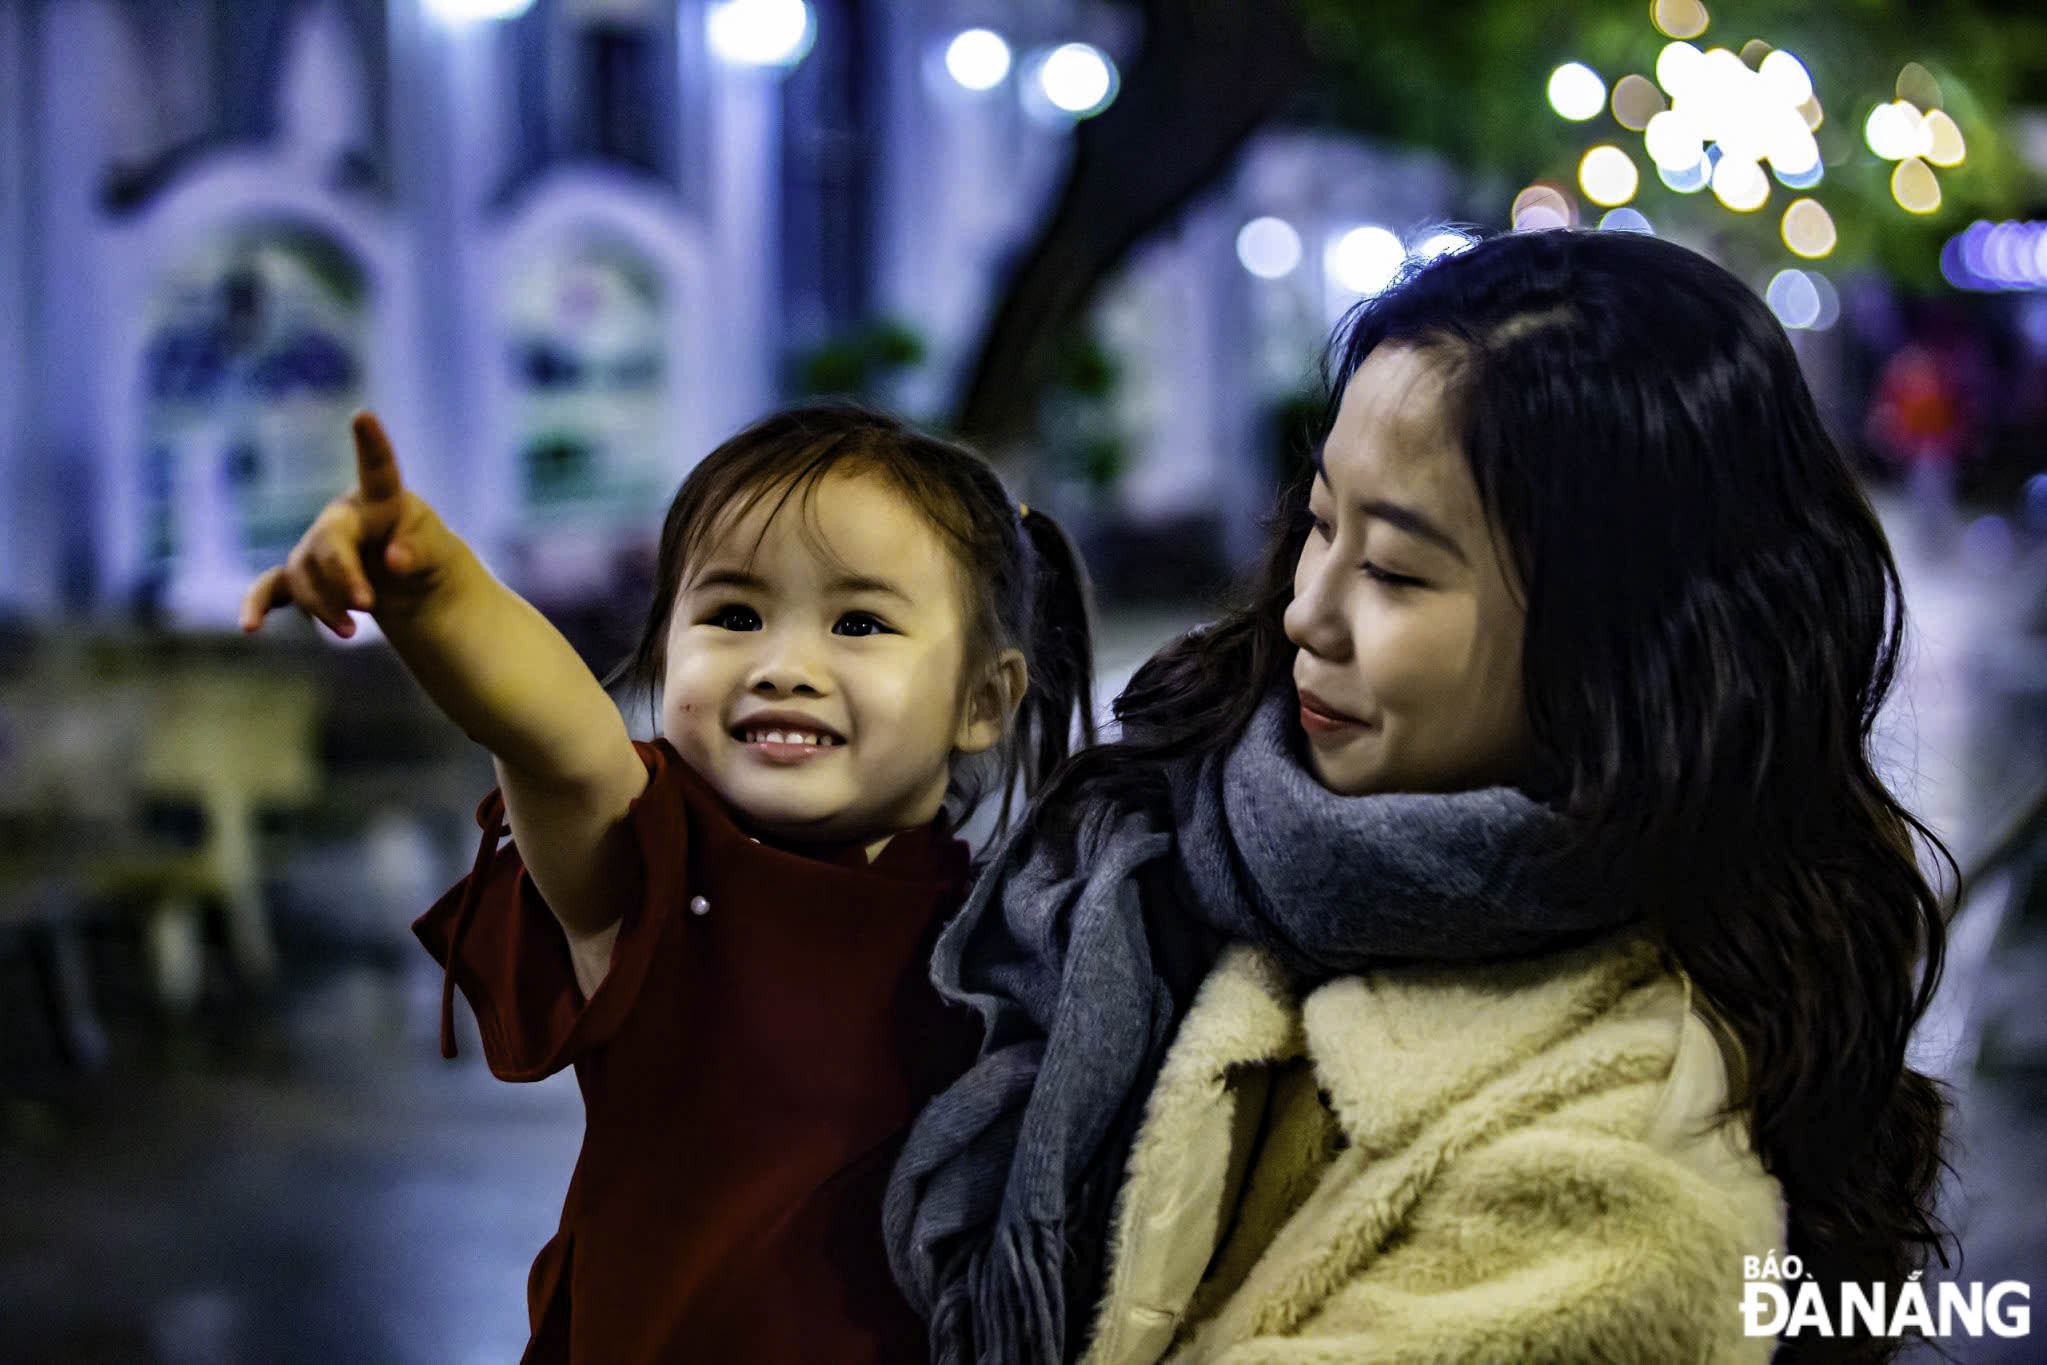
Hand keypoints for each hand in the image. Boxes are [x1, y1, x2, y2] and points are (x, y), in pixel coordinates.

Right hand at [240, 412, 459, 637]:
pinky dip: (258, 606)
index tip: (364, 416)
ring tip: (352, 632)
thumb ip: (420, 551)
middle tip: (366, 604)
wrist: (406, 581)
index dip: (372, 444)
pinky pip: (273, 589)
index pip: (378, 471)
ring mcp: (317, 546)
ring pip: (304, 576)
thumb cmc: (424, 553)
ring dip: (324, 607)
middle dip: (342, 576)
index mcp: (381, 500)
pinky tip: (249, 627)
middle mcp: (342, 518)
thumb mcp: (437, 553)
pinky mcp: (304, 575)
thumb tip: (394, 562)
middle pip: (328, 543)